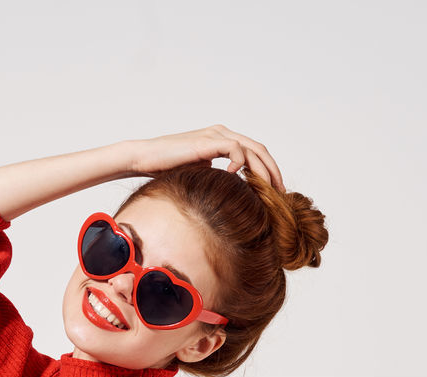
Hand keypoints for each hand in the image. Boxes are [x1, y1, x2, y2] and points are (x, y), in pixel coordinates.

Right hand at [125, 125, 284, 191]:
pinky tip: (236, 178)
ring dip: (263, 170)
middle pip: (260, 150)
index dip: (268, 170)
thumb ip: (218, 175)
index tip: (275, 191)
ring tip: (267, 189)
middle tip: (281, 192)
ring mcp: (215, 135)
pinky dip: (240, 164)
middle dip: (273, 171)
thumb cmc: (168, 168)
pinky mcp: (207, 141)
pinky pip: (234, 149)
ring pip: (252, 149)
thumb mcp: (200, 172)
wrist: (145, 158)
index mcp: (222, 140)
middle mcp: (222, 133)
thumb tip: (235, 192)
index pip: (254, 153)